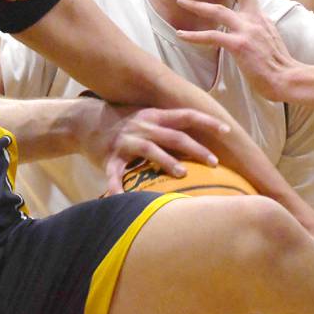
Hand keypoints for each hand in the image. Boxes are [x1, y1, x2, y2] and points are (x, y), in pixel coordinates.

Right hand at [73, 98, 231, 194]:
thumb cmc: (124, 123)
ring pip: (150, 149)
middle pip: (174, 136)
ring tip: (182, 173)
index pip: (185, 116)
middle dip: (196, 148)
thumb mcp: (146, 117)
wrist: (85, 122)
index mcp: (154, 116)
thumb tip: (203, 137)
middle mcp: (142, 126)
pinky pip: (115, 173)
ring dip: (167, 160)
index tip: (227, 131)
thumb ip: (169, 126)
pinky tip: (121, 198)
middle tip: (215, 162)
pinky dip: (117, 185)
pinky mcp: (110, 156)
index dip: (206, 122)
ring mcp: (126, 141)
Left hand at [174, 0, 299, 101]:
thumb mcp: (269, 40)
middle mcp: (255, 18)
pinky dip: (194, 36)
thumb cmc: (278, 65)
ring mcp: (247, 30)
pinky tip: (181, 35)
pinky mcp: (240, 45)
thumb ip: (257, 29)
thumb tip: (250, 24)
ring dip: (196, 4)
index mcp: (260, 17)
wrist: (290, 80)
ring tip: (180, 0)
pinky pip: (212, 36)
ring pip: (218, 10)